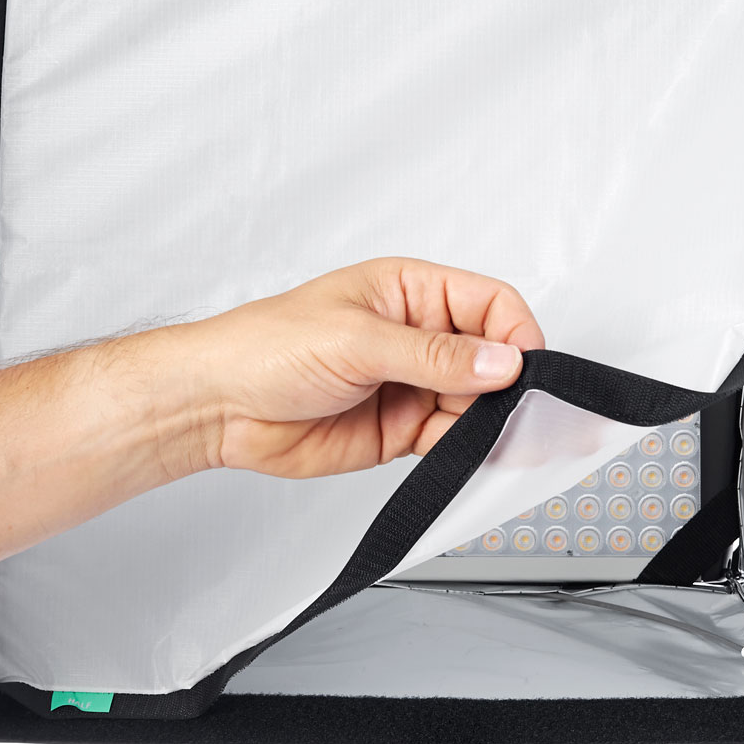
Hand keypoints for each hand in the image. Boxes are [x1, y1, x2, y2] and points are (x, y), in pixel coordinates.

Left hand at [182, 257, 544, 477]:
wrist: (219, 407)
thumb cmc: (267, 347)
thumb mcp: (357, 339)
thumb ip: (434, 355)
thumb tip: (501, 360)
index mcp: (410, 292)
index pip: (489, 303)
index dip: (515, 332)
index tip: (525, 366)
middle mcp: (417, 336)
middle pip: (491, 355)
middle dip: (508, 382)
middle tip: (517, 409)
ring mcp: (411, 384)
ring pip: (477, 401)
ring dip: (491, 420)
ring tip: (494, 436)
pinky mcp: (402, 428)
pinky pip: (452, 438)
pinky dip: (468, 448)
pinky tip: (470, 452)